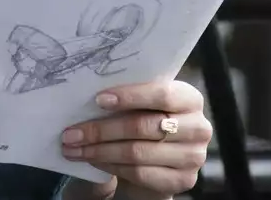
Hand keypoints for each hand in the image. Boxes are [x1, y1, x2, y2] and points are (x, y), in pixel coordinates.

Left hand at [60, 79, 210, 199]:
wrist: (160, 158)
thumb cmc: (147, 120)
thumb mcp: (143, 104)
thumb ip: (128, 96)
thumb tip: (87, 89)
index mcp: (189, 98)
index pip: (162, 93)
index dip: (129, 96)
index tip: (97, 100)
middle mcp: (198, 127)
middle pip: (144, 126)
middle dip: (102, 130)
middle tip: (71, 133)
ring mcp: (193, 157)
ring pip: (138, 152)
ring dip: (100, 151)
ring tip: (74, 148)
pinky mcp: (183, 180)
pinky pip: (140, 173)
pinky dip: (111, 167)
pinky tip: (94, 160)